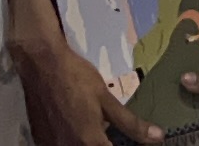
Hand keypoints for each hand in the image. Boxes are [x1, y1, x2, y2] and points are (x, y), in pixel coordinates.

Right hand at [5, 0, 160, 145]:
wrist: (40, 62)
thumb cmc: (76, 76)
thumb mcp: (106, 98)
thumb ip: (131, 124)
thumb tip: (158, 137)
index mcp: (90, 142)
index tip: (128, 143)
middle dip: (104, 144)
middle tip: (111, 134)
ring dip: (88, 143)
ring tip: (95, 131)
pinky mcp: (41, 141)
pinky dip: (71, 141)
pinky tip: (76, 129)